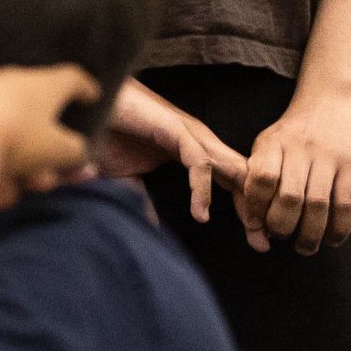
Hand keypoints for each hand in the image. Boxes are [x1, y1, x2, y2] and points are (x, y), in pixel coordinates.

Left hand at [0, 65, 99, 201]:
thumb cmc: (16, 140)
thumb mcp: (59, 152)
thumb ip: (75, 152)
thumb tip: (77, 153)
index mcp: (42, 84)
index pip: (71, 79)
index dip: (85, 89)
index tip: (92, 96)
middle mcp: (10, 80)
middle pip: (34, 116)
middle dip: (41, 153)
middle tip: (43, 182)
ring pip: (4, 133)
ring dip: (11, 164)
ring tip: (9, 192)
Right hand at [98, 79, 248, 231]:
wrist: (86, 105)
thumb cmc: (105, 133)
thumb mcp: (127, 176)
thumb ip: (141, 197)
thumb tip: (150, 225)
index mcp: (193, 152)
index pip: (233, 183)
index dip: (246, 212)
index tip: (257, 243)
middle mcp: (199, 142)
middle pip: (242, 177)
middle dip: (256, 210)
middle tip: (264, 244)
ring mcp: (190, 134)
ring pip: (231, 168)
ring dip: (244, 201)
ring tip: (251, 231)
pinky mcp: (174, 130)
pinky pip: (199, 163)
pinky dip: (202, 189)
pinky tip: (200, 214)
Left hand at [242, 92, 350, 255]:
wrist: (332, 101)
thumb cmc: (295, 132)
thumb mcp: (269, 143)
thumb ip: (260, 175)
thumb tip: (253, 220)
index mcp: (272, 144)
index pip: (262, 178)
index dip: (258, 206)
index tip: (257, 226)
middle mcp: (299, 149)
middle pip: (290, 197)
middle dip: (284, 226)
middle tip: (282, 238)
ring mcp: (328, 156)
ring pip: (318, 204)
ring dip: (311, 233)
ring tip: (305, 247)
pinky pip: (345, 203)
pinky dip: (339, 227)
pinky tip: (332, 240)